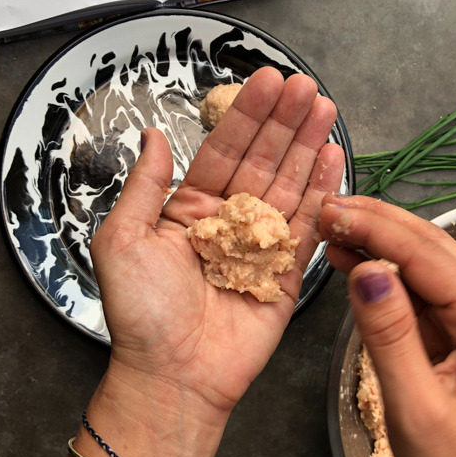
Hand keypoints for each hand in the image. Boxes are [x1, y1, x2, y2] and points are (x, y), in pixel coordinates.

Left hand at [90, 68, 343, 423]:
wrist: (173, 375)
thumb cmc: (141, 313)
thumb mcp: (122, 240)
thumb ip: (144, 186)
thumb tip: (154, 135)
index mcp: (190, 209)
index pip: (223, 150)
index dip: (246, 116)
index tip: (267, 80)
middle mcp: (228, 220)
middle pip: (262, 160)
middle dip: (284, 122)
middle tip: (305, 86)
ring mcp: (261, 244)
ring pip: (289, 185)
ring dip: (307, 146)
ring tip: (324, 108)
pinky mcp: (287, 272)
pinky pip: (308, 226)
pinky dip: (323, 192)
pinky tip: (333, 157)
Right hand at [319, 195, 455, 456]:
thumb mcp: (413, 404)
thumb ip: (389, 334)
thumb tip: (366, 270)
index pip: (431, 261)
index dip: (379, 232)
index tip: (333, 214)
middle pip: (432, 248)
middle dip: (378, 223)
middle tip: (327, 208)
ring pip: (423, 259)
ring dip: (378, 238)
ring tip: (331, 222)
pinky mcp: (453, 325)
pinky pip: (416, 285)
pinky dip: (381, 267)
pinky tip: (351, 255)